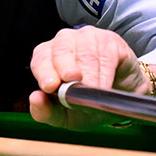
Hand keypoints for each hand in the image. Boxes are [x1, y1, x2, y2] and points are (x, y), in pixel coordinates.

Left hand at [28, 26, 155, 128]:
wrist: (120, 101)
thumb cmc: (88, 105)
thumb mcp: (65, 116)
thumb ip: (46, 111)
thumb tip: (35, 98)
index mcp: (48, 57)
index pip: (40, 58)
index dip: (44, 71)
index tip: (50, 86)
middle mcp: (65, 43)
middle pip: (61, 49)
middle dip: (65, 66)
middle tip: (72, 80)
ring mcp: (88, 38)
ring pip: (86, 54)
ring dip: (89, 77)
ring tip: (93, 93)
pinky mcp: (110, 41)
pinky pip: (106, 55)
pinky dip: (105, 74)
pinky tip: (105, 87)